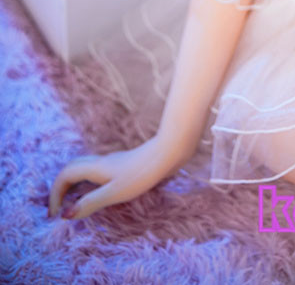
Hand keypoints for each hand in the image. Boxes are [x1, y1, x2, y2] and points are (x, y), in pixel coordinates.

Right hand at [48, 135, 182, 219]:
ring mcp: (112, 161)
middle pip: (71, 169)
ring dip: (73, 183)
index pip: (65, 176)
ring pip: (83, 168)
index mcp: (95, 168)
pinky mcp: (123, 164)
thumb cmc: (143, 173)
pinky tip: (97, 190)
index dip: (55, 194)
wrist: (168, 152)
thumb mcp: (115, 192)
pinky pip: (95, 170)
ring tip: (72, 202)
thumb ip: (91, 203)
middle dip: (60, 187)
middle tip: (57, 209)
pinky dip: (87, 181)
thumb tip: (66, 214)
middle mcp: (100, 162)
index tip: (54, 215)